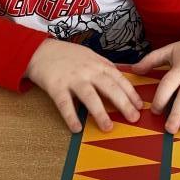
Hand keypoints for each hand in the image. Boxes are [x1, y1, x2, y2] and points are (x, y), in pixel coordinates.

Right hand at [26, 39, 142, 133]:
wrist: (39, 50)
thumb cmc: (67, 55)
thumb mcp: (89, 55)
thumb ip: (104, 67)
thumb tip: (121, 80)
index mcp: (98, 64)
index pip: (119, 79)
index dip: (130, 93)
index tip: (139, 106)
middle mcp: (87, 71)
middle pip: (109, 88)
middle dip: (123, 103)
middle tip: (133, 118)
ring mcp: (72, 79)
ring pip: (89, 96)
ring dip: (100, 113)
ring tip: (108, 127)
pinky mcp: (56, 87)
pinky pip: (64, 104)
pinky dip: (71, 117)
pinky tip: (77, 128)